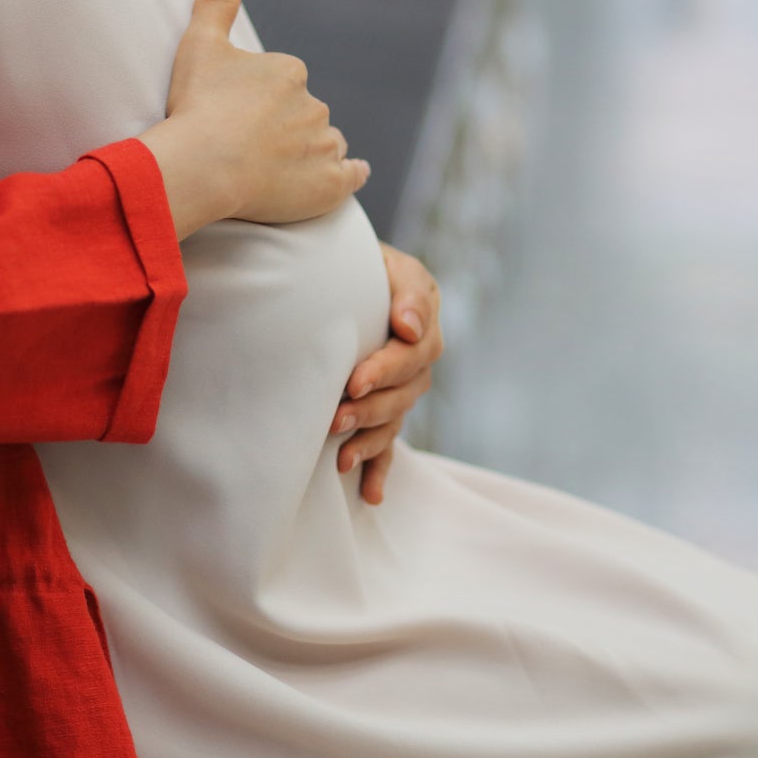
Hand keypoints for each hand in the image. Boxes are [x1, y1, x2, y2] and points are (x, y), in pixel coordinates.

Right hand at [139, 0, 370, 238]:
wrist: (204, 164)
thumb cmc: (198, 105)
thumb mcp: (199, 46)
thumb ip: (215, 4)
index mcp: (288, 72)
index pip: (285, 84)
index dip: (263, 100)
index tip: (239, 116)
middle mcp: (314, 105)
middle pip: (305, 114)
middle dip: (286, 126)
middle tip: (251, 147)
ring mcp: (324, 145)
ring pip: (327, 143)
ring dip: (313, 150)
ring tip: (283, 168)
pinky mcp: (330, 184)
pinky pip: (351, 176)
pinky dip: (352, 174)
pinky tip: (353, 174)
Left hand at [332, 242, 443, 503]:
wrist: (342, 272)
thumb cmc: (359, 264)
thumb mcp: (386, 262)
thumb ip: (406, 290)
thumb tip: (412, 329)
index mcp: (421, 321)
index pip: (411, 352)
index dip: (384, 369)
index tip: (354, 381)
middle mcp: (417, 358)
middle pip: (404, 393)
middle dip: (370, 408)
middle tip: (337, 417)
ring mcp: (403, 387)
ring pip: (394, 420)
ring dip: (369, 440)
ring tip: (341, 456)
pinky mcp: (385, 407)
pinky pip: (389, 444)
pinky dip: (380, 469)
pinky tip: (371, 494)